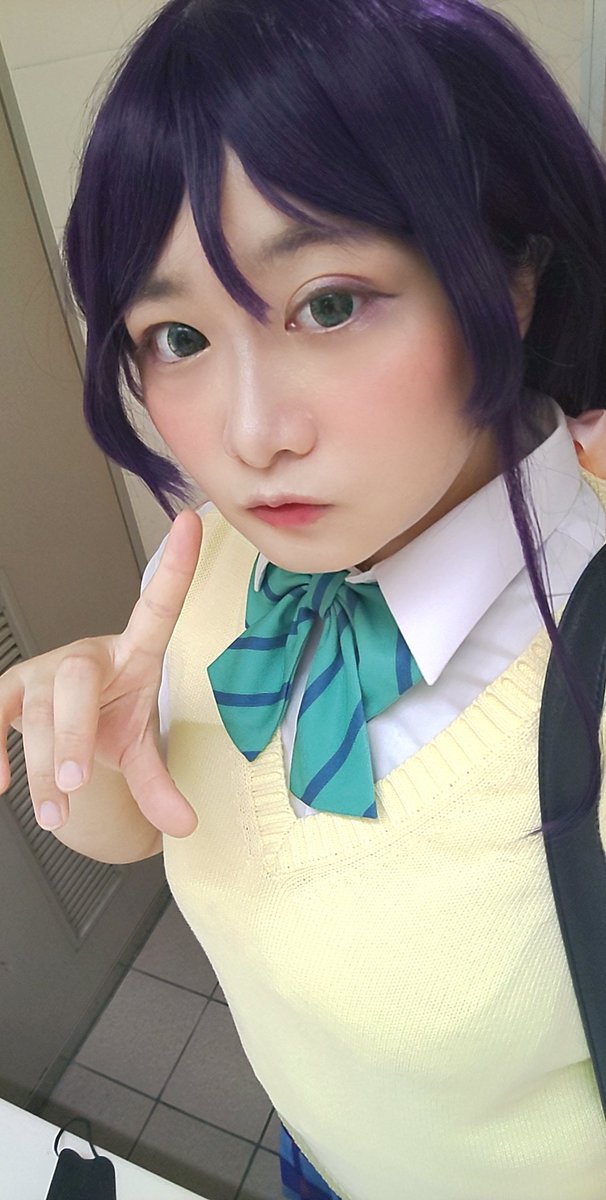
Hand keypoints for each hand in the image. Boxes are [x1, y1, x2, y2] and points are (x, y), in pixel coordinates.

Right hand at [0, 510, 201, 836]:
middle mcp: (87, 656)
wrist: (72, 726)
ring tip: (55, 815)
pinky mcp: (12, 691)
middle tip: (74, 784)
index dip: (176, 567)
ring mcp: (45, 671)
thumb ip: (158, 785)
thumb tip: (185, 825)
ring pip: (39, 711)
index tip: (193, 523)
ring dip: (41, 766)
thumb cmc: (110, 717)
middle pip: (75, 682)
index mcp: (133, 654)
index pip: (158, 607)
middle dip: (73, 734)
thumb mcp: (138, 746)